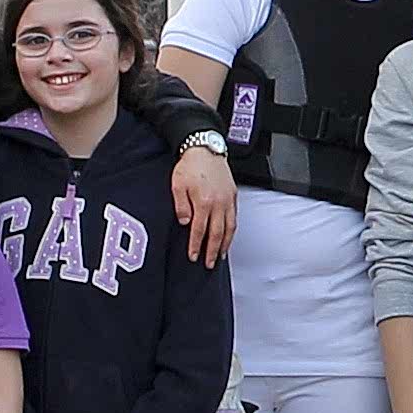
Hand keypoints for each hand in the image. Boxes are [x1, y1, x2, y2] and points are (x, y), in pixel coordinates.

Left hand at [171, 148, 236, 266]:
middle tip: (209, 263)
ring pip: (229, 227)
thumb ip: (181, 206)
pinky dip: (232, 230)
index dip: (196, 245)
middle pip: (217, 233)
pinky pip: (234, 217)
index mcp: (203, 202)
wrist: (205, 148)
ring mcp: (228, 200)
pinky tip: (228, 236)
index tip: (194, 256)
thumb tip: (185, 223)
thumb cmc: (189, 165)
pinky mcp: (233, 195)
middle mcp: (219, 203)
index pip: (199, 230)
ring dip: (225, 244)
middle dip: (213, 251)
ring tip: (221, 255)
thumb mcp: (177, 185)